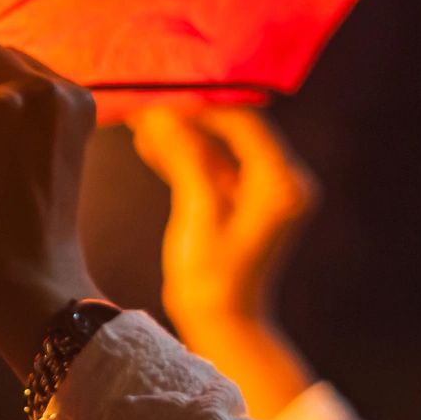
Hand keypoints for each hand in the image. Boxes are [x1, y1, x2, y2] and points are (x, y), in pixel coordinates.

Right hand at [132, 107, 318, 325]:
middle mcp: (277, 181)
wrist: (218, 324)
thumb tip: (161, 115)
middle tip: (147, 104)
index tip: (163, 96)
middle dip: (187, 118)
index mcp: (281, 182)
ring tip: (139, 120)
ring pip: (215, 150)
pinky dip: (182, 158)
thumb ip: (185, 157)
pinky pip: (209, 171)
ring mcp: (256, 193)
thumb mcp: (198, 211)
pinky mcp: (236, 205)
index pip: (244, 122)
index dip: (203, 105)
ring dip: (179, 137)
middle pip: (230, 132)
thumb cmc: (211, 276)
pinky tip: (149, 145)